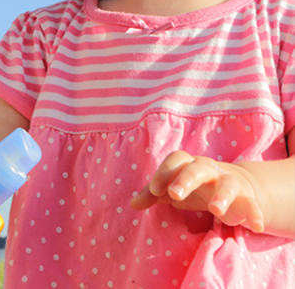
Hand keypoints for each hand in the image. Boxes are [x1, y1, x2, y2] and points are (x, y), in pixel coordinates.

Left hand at [131, 150, 264, 232]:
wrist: (234, 186)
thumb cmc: (195, 186)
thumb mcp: (172, 189)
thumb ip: (153, 194)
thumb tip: (132, 204)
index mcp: (188, 165)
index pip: (176, 159)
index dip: (164, 172)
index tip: (154, 190)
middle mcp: (209, 170)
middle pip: (198, 168)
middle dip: (186, 179)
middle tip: (175, 194)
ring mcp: (229, 182)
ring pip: (227, 183)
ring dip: (222, 196)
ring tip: (216, 211)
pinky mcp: (246, 198)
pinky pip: (252, 204)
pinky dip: (255, 214)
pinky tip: (255, 227)